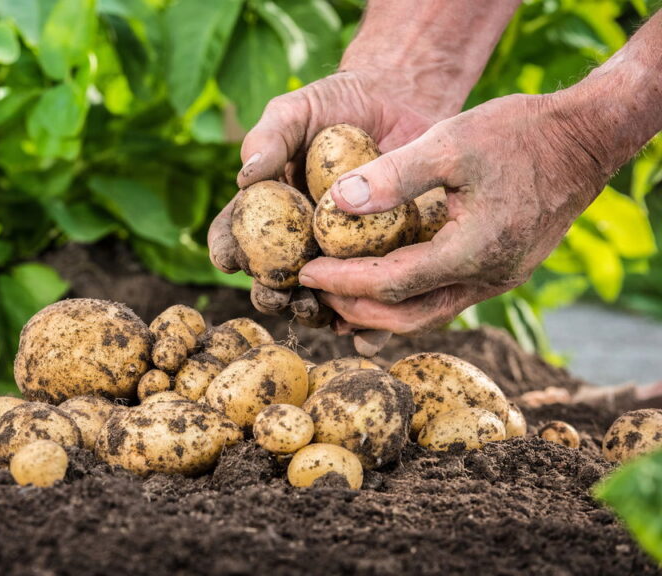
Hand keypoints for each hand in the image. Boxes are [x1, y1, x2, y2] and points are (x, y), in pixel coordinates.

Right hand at [208, 70, 449, 348]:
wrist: (401, 100)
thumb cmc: (336, 102)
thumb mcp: (297, 110)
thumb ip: (269, 138)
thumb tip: (245, 177)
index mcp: (266, 211)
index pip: (233, 236)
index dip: (227, 251)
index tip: (230, 258)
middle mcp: (297, 240)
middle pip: (273, 280)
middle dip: (270, 295)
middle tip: (277, 294)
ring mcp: (339, 255)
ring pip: (318, 297)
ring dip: (313, 312)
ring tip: (318, 310)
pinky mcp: (381, 260)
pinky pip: (370, 298)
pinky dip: (367, 323)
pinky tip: (365, 333)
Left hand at [299, 93, 608, 334]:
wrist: (584, 140)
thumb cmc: (519, 133)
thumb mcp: (452, 141)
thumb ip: (395, 174)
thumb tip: (337, 203)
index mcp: (475, 251)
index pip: (392, 283)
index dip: (343, 281)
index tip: (304, 271)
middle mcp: (487, 278)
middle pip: (406, 316)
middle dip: (353, 307)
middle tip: (312, 288)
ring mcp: (496, 280)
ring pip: (425, 315)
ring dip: (377, 311)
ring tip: (334, 295)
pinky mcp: (498, 272)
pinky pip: (442, 299)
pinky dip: (404, 299)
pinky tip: (375, 288)